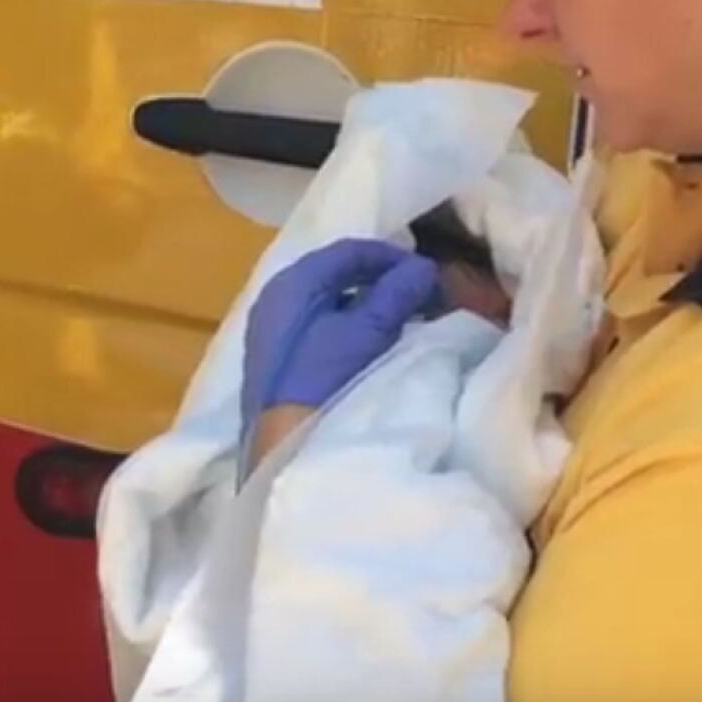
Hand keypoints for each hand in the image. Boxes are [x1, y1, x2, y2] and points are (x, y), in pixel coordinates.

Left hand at [241, 239, 438, 424]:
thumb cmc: (324, 380)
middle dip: (382, 281)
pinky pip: (323, 328)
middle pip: (337, 275)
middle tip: (422, 295)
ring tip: (407, 319)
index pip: (345, 251)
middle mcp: (276, 301)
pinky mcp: (281, 363)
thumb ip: (396, 294)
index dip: (390, 256)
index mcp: (291, 284)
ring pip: (331, 303)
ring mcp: (275, 334)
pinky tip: (378, 344)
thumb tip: (423, 268)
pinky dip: (354, 326)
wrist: (284, 450)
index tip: (426, 271)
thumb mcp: (367, 332)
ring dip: (370, 305)